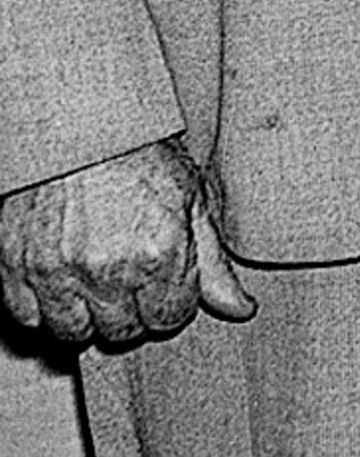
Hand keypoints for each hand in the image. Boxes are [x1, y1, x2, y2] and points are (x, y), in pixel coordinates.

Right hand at [0, 138, 247, 349]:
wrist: (77, 124)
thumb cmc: (137, 155)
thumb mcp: (191, 201)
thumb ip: (212, 264)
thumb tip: (240, 309)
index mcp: (157, 254)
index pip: (168, 318)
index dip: (169, 301)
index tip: (162, 280)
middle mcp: (105, 268)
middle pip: (122, 331)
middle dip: (131, 310)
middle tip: (127, 277)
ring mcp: (55, 270)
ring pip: (73, 332)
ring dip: (86, 316)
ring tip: (93, 282)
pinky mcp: (14, 265)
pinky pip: (27, 317)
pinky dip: (41, 307)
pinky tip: (59, 282)